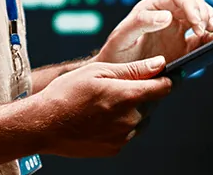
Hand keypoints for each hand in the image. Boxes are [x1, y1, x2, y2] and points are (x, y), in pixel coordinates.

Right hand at [36, 56, 171, 157]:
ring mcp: (123, 137)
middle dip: (144, 91)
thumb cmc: (68, 92)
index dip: (167, 77)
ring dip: (133, 108)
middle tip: (121, 84)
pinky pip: (128, 132)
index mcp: (128, 97)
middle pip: (153, 102)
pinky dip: (122, 122)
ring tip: (108, 100)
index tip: (167, 72)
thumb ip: (134, 69)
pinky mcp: (114, 149)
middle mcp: (130, 120)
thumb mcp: (100, 71)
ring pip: (141, 118)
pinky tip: (103, 115)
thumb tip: (160, 64)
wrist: (45, 124)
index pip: (164, 87)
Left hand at [95, 0, 212, 65]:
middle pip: (194, 3)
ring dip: (209, 20)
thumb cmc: (115, 54)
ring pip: (201, 16)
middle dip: (203, 13)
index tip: (196, 22)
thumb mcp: (122, 37)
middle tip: (204, 29)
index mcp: (153, 8)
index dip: (191, 5)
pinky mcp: (183, 48)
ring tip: (210, 33)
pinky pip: (201, 38)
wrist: (115, 78)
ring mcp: (177, 32)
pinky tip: (210, 42)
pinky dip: (210, 38)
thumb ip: (141, 23)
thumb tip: (167, 16)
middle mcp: (168, 16)